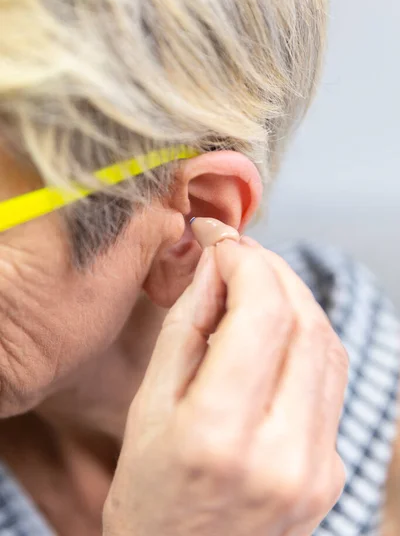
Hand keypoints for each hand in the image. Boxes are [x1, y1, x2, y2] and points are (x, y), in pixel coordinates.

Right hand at [103, 222, 347, 535]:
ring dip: (296, 298)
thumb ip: (186, 327)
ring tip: (259, 282)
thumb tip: (215, 267)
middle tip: (241, 253)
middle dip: (273, 271)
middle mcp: (283, 452)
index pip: (262, 314)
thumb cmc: (151, 496)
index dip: (247, 262)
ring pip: (328, 345)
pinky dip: (308, 337)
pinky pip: (332, 380)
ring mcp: (318, 466)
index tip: (224, 244)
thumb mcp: (150, 406)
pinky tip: (279, 326)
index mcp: (220, 434)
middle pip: (304, 322)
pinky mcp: (333, 469)